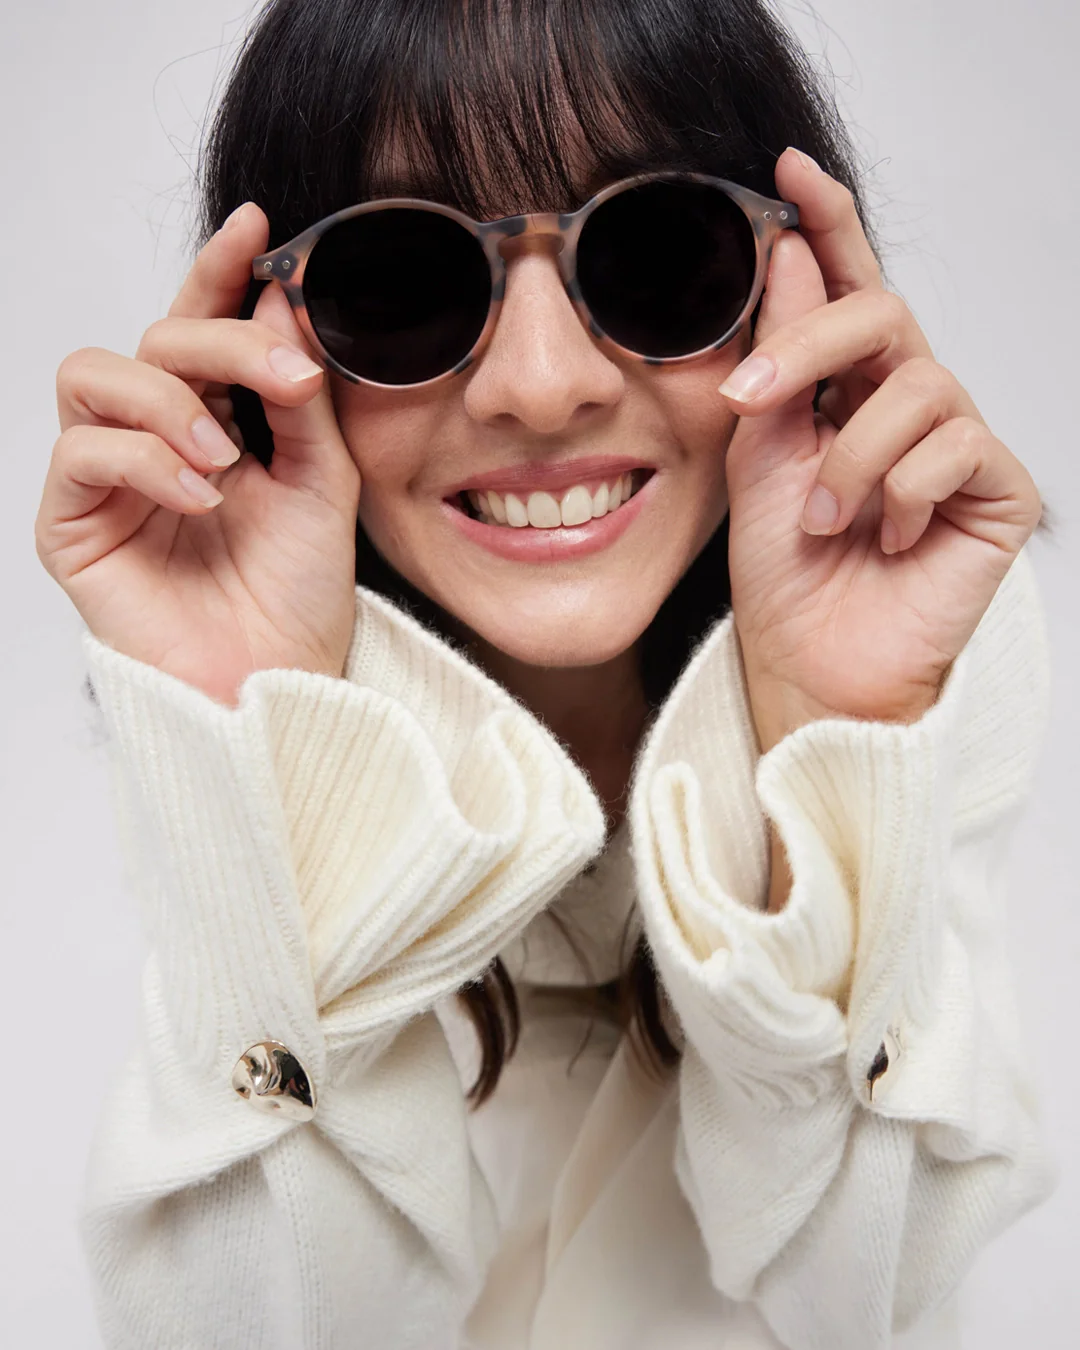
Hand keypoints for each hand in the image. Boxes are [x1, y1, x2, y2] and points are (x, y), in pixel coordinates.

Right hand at [35, 203, 361, 706]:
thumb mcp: (323, 480)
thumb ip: (299, 394)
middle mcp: (156, 439)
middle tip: (282, 383)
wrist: (281, 683)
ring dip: (168, 401)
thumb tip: (280, 298)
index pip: (203, 327)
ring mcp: (110, 478)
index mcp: (217, 421)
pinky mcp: (73, 522)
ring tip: (226, 460)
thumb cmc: (299, 594)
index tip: (261, 227)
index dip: (220, 271)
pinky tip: (200, 498)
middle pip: (154, 338)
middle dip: (218, 344)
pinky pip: (82, 448)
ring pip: (94, 372)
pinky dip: (146, 460)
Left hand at [719, 147, 1043, 755]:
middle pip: (884, 313)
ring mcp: (959, 442)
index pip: (847, 288)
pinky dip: (901, 496)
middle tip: (750, 397)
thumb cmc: (783, 570)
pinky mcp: (999, 488)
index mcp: (848, 388)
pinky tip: (889, 541)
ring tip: (821, 521)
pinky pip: (955, 447)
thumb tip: (791, 254)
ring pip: (917, 387)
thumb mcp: (757, 455)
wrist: (810, 663)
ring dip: (848, 460)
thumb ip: (778, 362)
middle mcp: (909, 402)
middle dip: (811, 345)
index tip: (784, 169)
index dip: (827, 222)